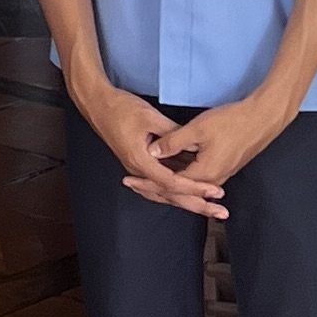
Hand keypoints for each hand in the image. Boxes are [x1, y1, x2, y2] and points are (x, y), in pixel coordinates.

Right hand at [75, 75, 227, 214]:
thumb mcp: (150, 117)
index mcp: (141, 161)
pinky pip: (159, 183)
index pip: (173, 182)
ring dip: (188, 200)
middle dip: (197, 204)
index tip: (215, 192)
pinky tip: (189, 190)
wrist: (97, 104)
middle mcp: (139, 170)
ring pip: (165, 192)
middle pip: (170, 195)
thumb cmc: (121, 108)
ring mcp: (138, 169)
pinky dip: (176, 189)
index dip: (196, 188)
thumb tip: (193, 147)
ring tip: (210, 207)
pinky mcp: (139, 163)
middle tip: (219, 212)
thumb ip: (172, 135)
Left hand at [138, 91, 291, 217]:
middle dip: (153, 188)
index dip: (147, 182)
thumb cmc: (231, 122)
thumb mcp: (197, 129)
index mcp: (203, 174)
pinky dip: (180, 176)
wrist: (262, 119)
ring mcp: (219, 174)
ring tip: (145, 181)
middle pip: (178, 190)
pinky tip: (170, 169)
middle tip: (131, 184)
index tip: (128, 180)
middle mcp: (212, 180)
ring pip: (187, 184)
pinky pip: (196, 177)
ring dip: (167, 183)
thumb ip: (173, 142)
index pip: (169, 185)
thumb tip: (151, 152)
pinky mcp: (223, 166)